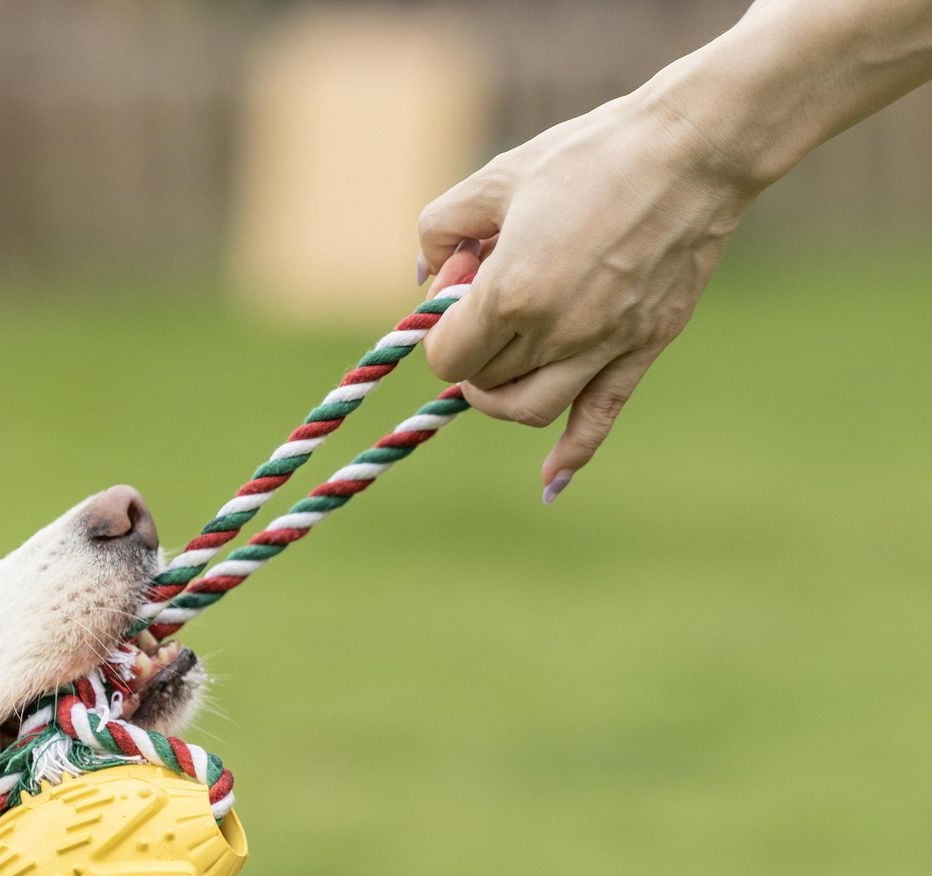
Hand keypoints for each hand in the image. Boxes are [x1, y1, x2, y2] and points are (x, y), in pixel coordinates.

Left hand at [417, 90, 757, 498]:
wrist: (695, 148)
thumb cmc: (593, 154)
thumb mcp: (499, 178)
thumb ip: (442, 228)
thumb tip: (426, 273)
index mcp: (512, 292)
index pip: (444, 354)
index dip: (439, 327)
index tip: (460, 284)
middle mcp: (555, 332)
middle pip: (483, 379)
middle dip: (472, 346)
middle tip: (489, 294)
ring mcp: (601, 347)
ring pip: (528, 410)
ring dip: (502, 396)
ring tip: (503, 362)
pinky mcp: (641, 349)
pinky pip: (599, 418)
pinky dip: (572, 454)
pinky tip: (550, 481)